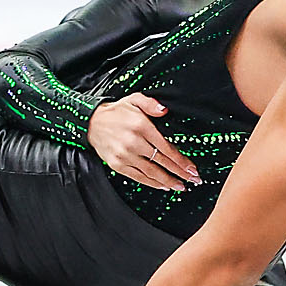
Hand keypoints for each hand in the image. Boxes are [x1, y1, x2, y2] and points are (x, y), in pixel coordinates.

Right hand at [86, 94, 200, 190]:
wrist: (91, 123)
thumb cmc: (116, 112)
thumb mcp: (134, 99)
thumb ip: (150, 104)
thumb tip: (164, 110)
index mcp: (141, 126)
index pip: (166, 148)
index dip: (181, 160)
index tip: (191, 168)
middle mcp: (134, 142)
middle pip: (162, 162)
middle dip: (180, 173)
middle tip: (193, 179)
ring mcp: (125, 156)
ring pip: (152, 173)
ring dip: (169, 181)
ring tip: (181, 186)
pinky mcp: (118, 165)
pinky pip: (139, 177)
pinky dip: (152, 183)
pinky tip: (163, 186)